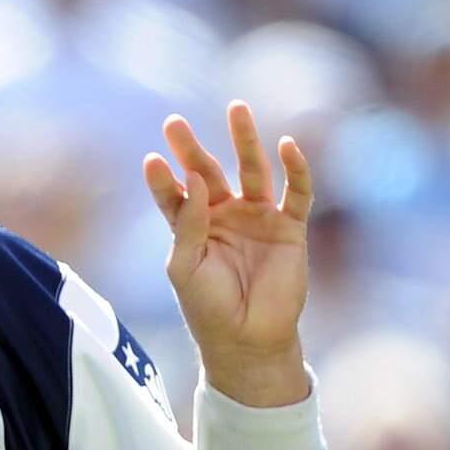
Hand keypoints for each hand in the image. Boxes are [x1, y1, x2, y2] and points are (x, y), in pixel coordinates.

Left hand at [144, 103, 310, 406]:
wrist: (248, 341)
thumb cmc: (208, 309)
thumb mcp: (186, 268)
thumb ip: (187, 224)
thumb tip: (193, 177)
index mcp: (194, 227)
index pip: (175, 194)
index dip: (163, 179)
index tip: (152, 159)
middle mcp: (225, 215)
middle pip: (208, 172)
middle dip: (191, 148)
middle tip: (174, 122)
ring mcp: (258, 218)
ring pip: (253, 170)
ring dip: (245, 140)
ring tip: (236, 109)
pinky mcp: (290, 228)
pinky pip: (296, 192)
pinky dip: (295, 169)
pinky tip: (287, 145)